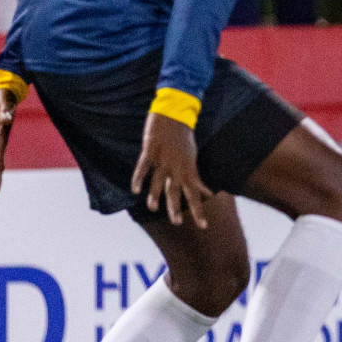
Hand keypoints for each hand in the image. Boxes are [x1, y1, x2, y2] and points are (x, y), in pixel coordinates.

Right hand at [130, 112, 212, 227]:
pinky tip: (134, 189)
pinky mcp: (150, 150)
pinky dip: (138, 178)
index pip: (194, 195)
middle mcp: (176, 167)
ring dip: (155, 194)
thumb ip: (196, 178)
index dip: (198, 211)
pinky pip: (143, 167)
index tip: (203, 226)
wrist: (174, 115)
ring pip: (158, 181)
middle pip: (176, 191)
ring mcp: (162, 159)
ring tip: (153, 208)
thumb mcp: (193, 159)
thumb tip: (207, 193)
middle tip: (178, 222)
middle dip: (176, 207)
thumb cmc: (185, 139)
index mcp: (188, 170)